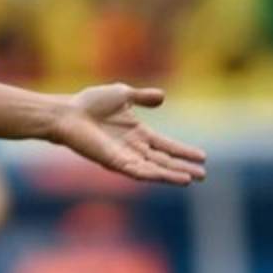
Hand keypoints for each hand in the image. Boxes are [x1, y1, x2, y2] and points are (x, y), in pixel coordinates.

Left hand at [53, 85, 206, 184]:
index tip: (203, 156)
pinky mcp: (115, 162)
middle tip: (203, 175)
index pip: (165, 145)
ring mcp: (124, 156)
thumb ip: (143, 97)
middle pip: (163, 160)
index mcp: (137, 133)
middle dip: (183, 167)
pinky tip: (171, 178)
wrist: (69, 113)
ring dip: (173, 174)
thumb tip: (162, 97)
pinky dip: (157, 175)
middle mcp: (133, 147)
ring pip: (154, 168)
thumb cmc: (90, 102)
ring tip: (192, 178)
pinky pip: (140, 171)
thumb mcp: (122, 94)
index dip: (183, 151)